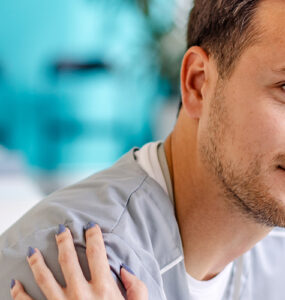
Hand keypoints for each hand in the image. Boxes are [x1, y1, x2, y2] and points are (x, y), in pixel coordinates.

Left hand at [10, 224, 147, 299]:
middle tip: (60, 230)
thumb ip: (137, 288)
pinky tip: (14, 284)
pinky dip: (19, 294)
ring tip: (32, 250)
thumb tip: (125, 269)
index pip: (97, 253)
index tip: (90, 227)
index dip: (93, 236)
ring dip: (36, 262)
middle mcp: (81, 295)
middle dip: (63, 241)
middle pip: (68, 260)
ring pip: (44, 278)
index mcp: (103, 290)